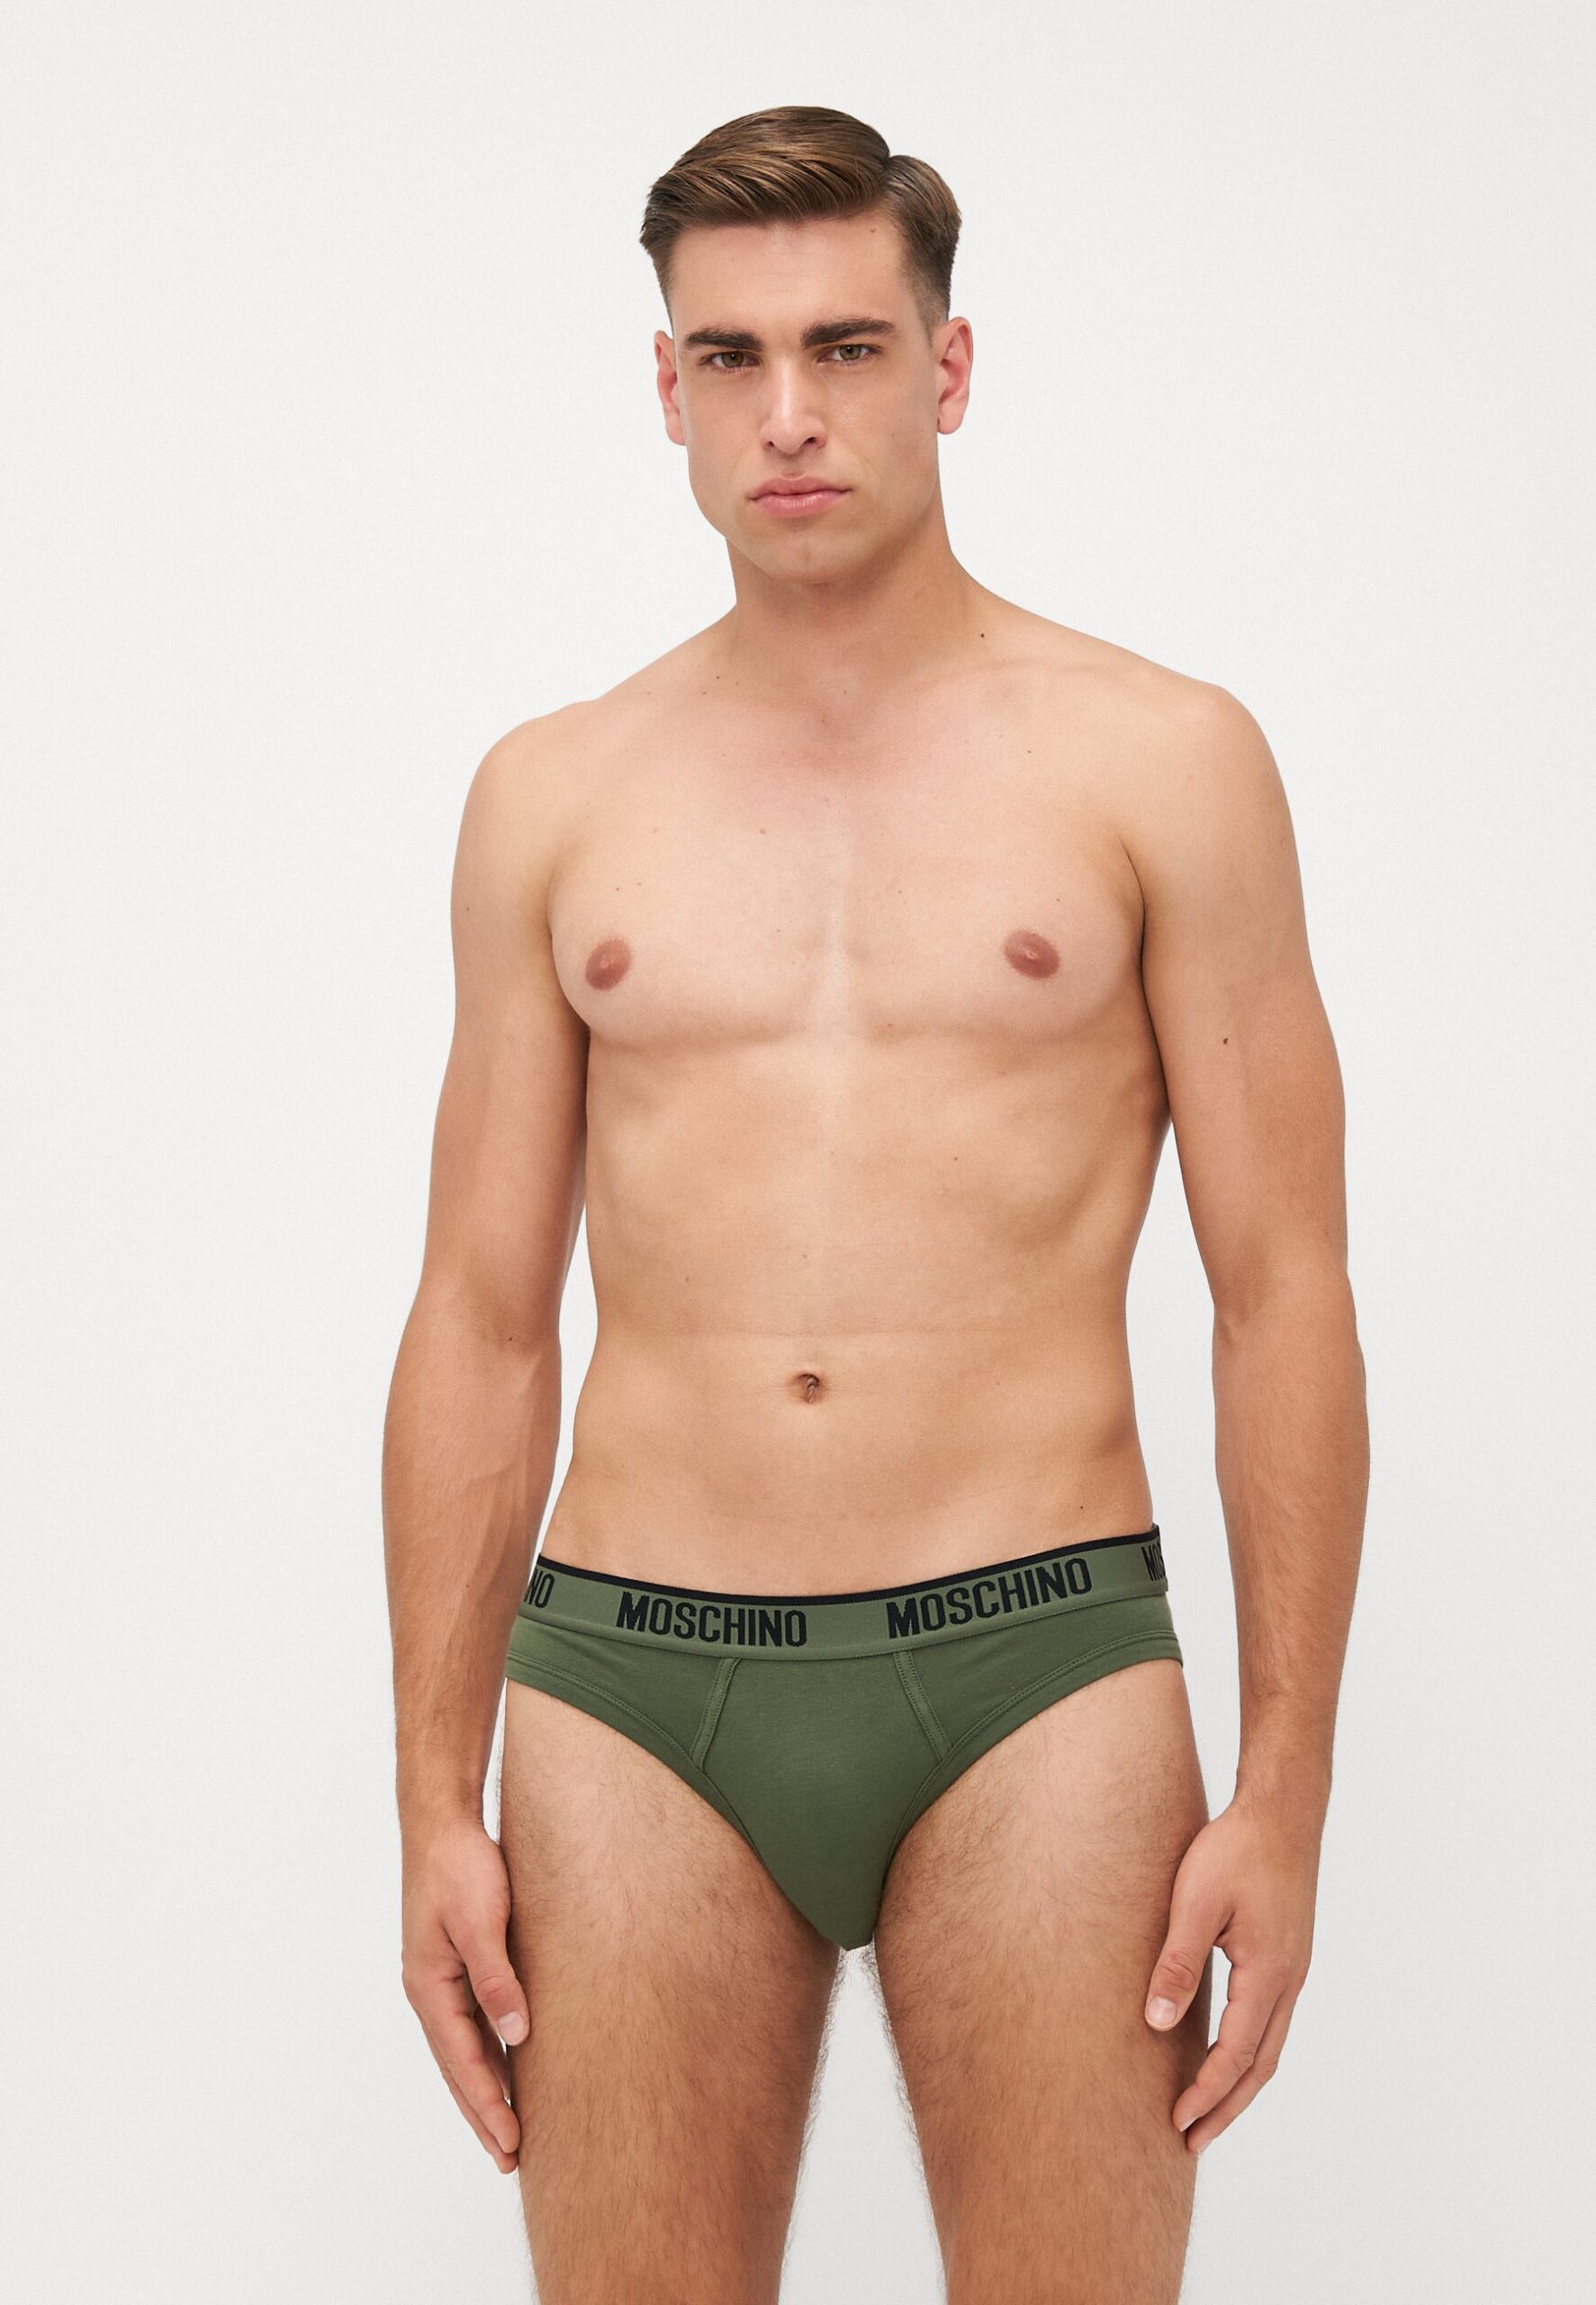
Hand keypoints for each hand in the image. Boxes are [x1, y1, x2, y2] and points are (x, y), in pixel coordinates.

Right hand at [401, 1813, 531, 2172]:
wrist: (442, 1823)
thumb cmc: (459, 1866)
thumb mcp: (481, 1919)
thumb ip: (496, 1977)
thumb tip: (517, 2034)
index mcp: (429, 1986)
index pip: (463, 2062)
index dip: (488, 2105)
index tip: (511, 2144)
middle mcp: (430, 1991)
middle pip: (459, 2068)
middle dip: (483, 2115)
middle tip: (510, 2161)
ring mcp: (441, 1981)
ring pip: (465, 2051)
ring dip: (486, 2091)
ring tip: (509, 2133)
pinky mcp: (456, 1966)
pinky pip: (473, 2025)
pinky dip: (489, 2056)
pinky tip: (509, 2071)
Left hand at [1144, 1795, 1318, 2151]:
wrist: (1282, 1811)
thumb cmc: (1237, 1849)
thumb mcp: (1196, 1902)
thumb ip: (1178, 1963)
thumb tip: (1156, 2023)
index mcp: (1267, 1974)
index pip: (1235, 2055)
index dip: (1205, 2093)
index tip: (1176, 2123)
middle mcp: (1288, 1981)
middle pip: (1260, 2066)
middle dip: (1226, 2107)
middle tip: (1192, 2141)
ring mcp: (1293, 1970)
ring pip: (1269, 2047)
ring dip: (1240, 2084)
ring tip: (1208, 2112)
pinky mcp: (1288, 1956)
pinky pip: (1271, 2022)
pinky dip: (1250, 2053)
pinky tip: (1227, 2054)